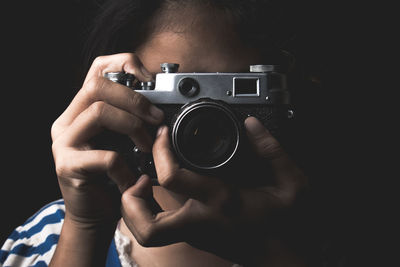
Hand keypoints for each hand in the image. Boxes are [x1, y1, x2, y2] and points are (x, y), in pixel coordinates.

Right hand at [51, 53, 163, 225]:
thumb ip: (133, 120)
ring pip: (98, 112)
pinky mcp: (67, 166)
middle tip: (157, 118)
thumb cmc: (114, 175)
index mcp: (83, 109)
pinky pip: (104, 156)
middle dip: (134, 99)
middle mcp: (69, 120)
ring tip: (148, 147)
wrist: (96, 213)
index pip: (97, 68)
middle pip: (97, 86)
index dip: (124, 63)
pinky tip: (135, 177)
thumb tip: (162, 104)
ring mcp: (65, 142)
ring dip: (133, 126)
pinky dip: (127, 166)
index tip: (150, 80)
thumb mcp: (126, 141)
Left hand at [121, 116, 307, 265]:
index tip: (162, 134)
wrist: (283, 259)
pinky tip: (156, 191)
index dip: (160, 152)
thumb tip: (252, 125)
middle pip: (147, 226)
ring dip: (134, 209)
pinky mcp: (194, 237)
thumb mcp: (293, 185)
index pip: (173, 178)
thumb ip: (273, 151)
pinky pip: (158, 227)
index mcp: (222, 202)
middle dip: (131, 200)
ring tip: (142, 184)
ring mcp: (194, 234)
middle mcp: (201, 221)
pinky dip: (147, 210)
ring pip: (147, 234)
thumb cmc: (286, 226)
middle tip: (138, 176)